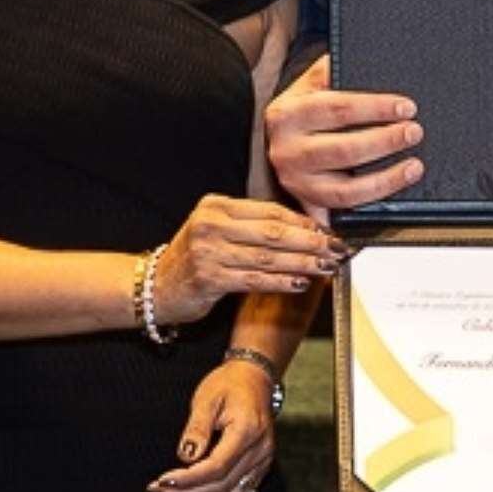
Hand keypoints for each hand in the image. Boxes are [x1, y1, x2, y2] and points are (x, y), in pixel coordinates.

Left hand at [146, 359, 275, 491]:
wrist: (254, 379)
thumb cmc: (228, 385)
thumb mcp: (207, 398)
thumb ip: (197, 428)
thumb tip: (185, 457)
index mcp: (247, 430)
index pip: (216, 466)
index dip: (188, 479)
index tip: (162, 481)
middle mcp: (260, 450)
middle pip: (222, 486)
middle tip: (157, 490)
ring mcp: (263, 462)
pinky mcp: (260, 469)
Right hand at [153, 195, 344, 324]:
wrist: (157, 286)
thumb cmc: (196, 257)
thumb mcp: (218, 230)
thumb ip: (254, 225)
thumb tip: (306, 227)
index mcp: (216, 205)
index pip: (269, 210)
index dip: (303, 221)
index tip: (327, 230)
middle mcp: (211, 224)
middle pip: (272, 232)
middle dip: (309, 241)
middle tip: (335, 248)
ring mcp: (209, 252)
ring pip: (267, 257)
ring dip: (302, 263)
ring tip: (326, 266)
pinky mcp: (209, 279)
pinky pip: (255, 279)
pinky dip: (281, 281)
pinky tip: (301, 282)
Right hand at [265, 54, 423, 219]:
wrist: (277, 139)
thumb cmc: (302, 110)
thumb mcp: (309, 85)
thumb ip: (330, 72)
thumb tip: (366, 60)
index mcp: (287, 114)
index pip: (338, 109)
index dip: (376, 108)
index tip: (406, 107)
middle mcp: (286, 150)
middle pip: (344, 150)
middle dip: (385, 141)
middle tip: (414, 132)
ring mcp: (296, 182)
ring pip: (346, 189)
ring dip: (386, 179)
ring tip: (414, 166)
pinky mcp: (308, 203)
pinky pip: (345, 208)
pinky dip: (372, 200)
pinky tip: (394, 188)